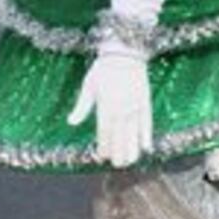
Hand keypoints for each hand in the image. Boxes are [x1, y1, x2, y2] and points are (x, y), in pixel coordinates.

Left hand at [67, 52, 153, 167]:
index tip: (101, 157)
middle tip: (118, 165)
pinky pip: (147, 122)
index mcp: (106, 105)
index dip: (103, 146)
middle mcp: (121, 109)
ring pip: (134, 132)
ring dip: (132, 148)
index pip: (104, 131)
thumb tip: (71, 122)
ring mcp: (135, 106)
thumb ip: (82, 106)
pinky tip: (147, 146)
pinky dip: (147, 134)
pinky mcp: (145, 101)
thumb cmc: (103, 68)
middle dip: (118, 151)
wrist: (125, 53)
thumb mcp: (89, 86)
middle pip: (120, 135)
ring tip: (130, 161)